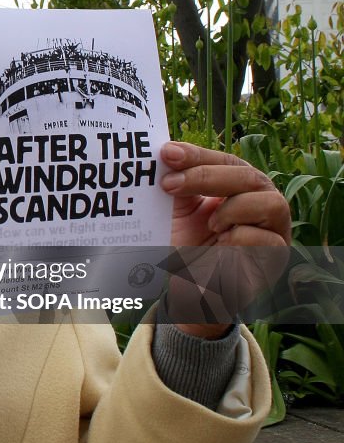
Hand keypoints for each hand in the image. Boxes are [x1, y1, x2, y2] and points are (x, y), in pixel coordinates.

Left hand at [159, 142, 290, 337]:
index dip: (199, 155)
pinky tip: (223, 246)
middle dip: (207, 176)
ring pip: (271, 203)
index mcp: (240, 188)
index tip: (168, 153)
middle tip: (170, 184)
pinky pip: (267, 239)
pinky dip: (240, 239)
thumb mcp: (177, 211)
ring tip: (211, 225)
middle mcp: (262, 204)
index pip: (226, 163)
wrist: (190, 291)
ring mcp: (274, 230)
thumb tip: (164, 151)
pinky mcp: (276, 258)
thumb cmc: (187, 246)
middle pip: (249, 176)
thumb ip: (177, 183)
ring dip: (232, 209)